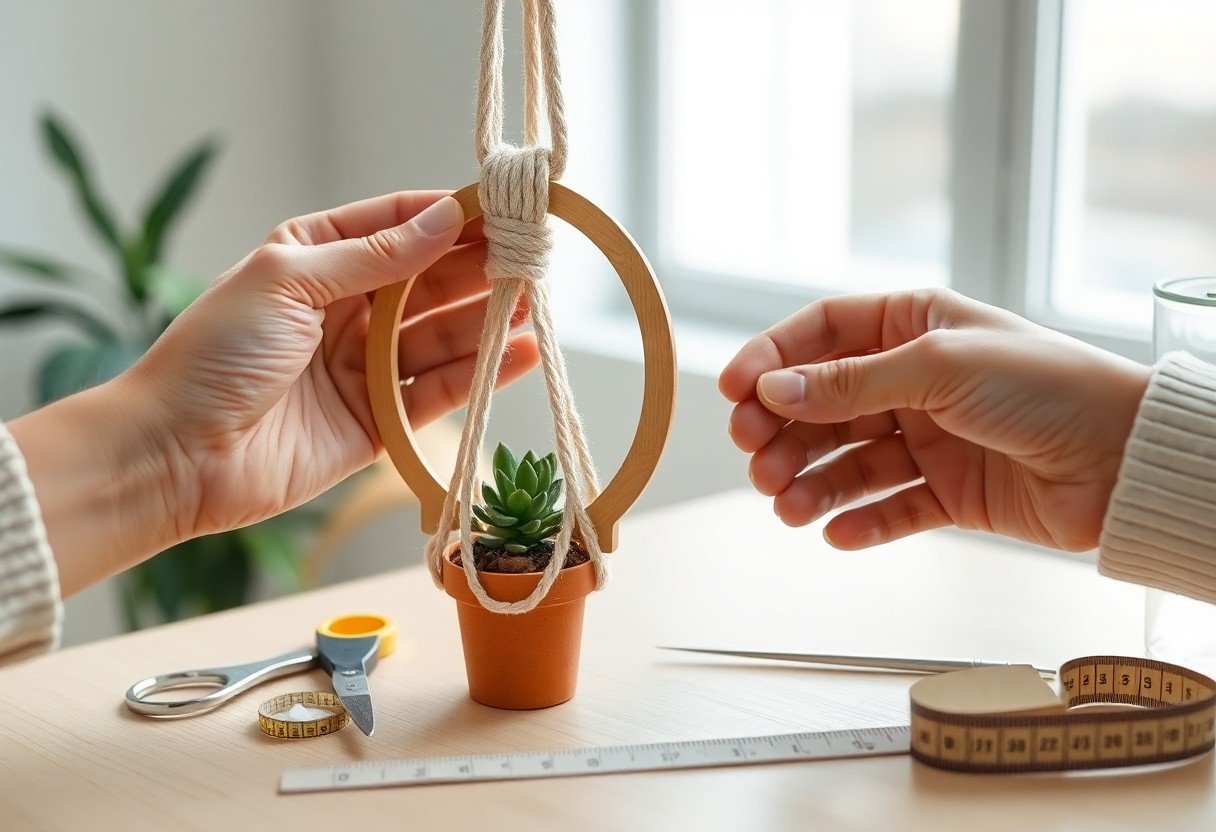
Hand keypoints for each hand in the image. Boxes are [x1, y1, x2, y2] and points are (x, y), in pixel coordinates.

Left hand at [12, 192, 537, 593]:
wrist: (177, 455)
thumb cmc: (214, 355)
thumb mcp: (289, 280)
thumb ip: (374, 255)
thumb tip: (443, 221)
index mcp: (314, 257)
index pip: (397, 225)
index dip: (449, 216)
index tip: (501, 208)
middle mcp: (345, 308)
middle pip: (429, 280)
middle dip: (479, 266)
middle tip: (531, 254)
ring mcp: (364, 366)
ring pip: (441, 335)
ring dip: (487, 317)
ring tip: (534, 299)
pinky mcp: (378, 421)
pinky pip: (438, 391)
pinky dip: (481, 374)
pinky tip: (519, 352)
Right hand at [720, 289, 1149, 551]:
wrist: (1128, 461)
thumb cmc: (1049, 388)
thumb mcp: (940, 366)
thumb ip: (852, 381)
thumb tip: (774, 389)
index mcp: (914, 326)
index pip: (822, 333)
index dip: (772, 359)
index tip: (733, 392)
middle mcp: (915, 379)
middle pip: (822, 403)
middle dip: (784, 433)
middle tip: (757, 461)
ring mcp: (930, 436)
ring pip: (848, 461)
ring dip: (811, 483)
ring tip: (786, 507)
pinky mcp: (948, 492)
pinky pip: (890, 507)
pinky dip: (860, 522)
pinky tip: (835, 532)